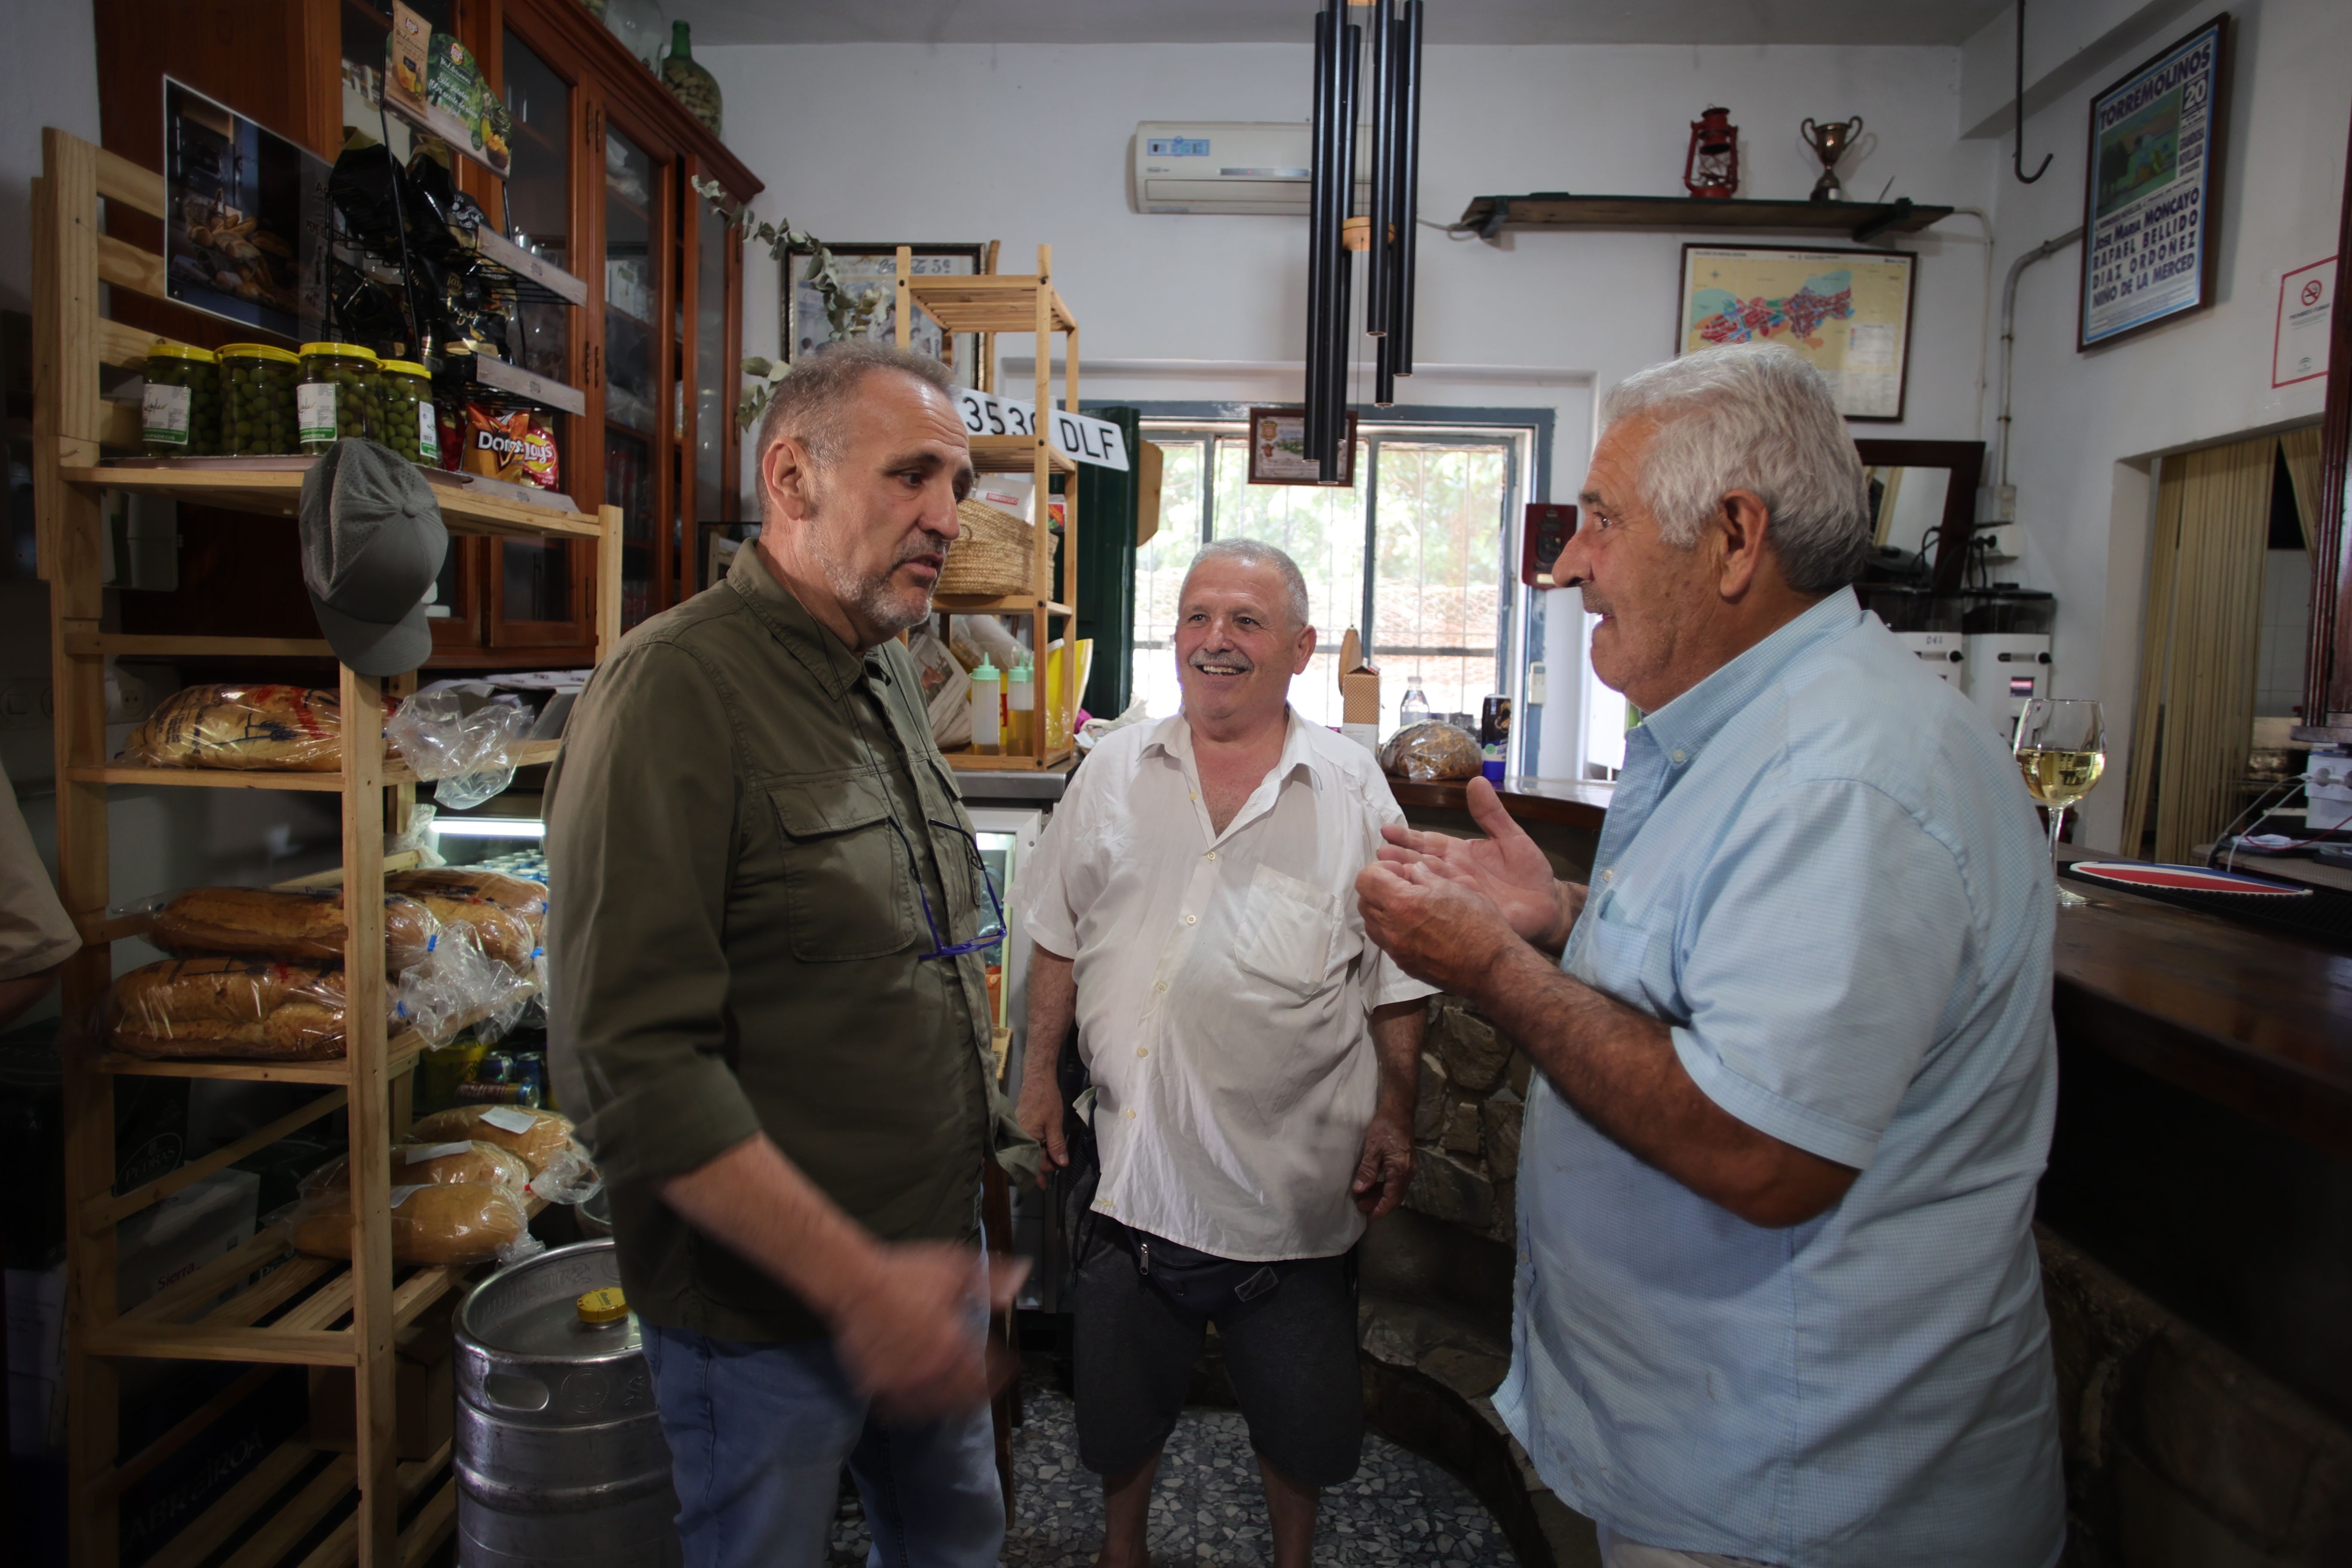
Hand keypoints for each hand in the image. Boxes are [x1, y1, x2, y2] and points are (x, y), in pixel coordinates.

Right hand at [830, 1242, 1028, 1420]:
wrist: (855, 1282)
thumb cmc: (905, 1273)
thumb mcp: (956, 1266)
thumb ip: (992, 1278)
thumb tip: (1022, 1280)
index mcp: (954, 1344)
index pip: (989, 1370)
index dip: (1003, 1372)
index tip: (1008, 1370)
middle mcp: (931, 1369)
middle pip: (964, 1398)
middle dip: (980, 1396)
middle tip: (986, 1393)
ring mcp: (902, 1381)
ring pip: (934, 1409)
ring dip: (949, 1408)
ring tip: (956, 1406)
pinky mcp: (876, 1385)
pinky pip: (898, 1409)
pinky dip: (910, 1410)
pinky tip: (915, 1406)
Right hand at [1014, 1062, 1067, 1189]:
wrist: (1037, 1079)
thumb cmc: (1046, 1100)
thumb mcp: (1054, 1124)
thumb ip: (1056, 1145)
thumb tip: (1061, 1164)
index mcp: (1024, 1138)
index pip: (1032, 1163)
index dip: (1041, 1174)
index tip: (1046, 1185)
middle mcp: (1017, 1136)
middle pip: (1028, 1159)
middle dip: (1040, 1167)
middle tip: (1053, 1172)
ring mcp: (1017, 1130)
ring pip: (1027, 1150)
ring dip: (1039, 1157)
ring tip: (1052, 1162)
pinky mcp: (1019, 1125)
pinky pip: (1026, 1142)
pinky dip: (1035, 1147)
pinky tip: (1045, 1149)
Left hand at [1351, 1110, 1414, 1217]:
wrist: (1399, 1110)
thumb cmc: (1385, 1127)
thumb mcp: (1372, 1148)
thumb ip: (1367, 1171)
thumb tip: (1360, 1190)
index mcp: (1400, 1171)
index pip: (1391, 1199)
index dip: (1380, 1210)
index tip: (1368, 1218)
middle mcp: (1408, 1172)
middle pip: (1395, 1197)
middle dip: (1379, 1205)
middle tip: (1361, 1207)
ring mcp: (1409, 1168)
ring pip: (1396, 1190)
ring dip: (1381, 1196)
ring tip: (1364, 1198)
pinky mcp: (1407, 1163)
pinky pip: (1397, 1181)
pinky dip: (1385, 1186)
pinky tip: (1373, 1185)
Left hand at [1356, 858, 1521, 997]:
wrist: (1491, 968)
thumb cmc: (1477, 923)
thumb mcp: (1453, 888)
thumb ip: (1425, 876)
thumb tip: (1412, 869)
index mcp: (1401, 904)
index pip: (1366, 879)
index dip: (1380, 869)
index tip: (1400, 871)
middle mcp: (1391, 929)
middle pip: (1364, 902)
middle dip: (1379, 889)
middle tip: (1404, 886)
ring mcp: (1395, 950)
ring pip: (1372, 924)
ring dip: (1383, 910)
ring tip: (1409, 907)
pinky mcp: (1403, 964)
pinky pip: (1386, 942)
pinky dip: (1393, 929)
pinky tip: (1417, 928)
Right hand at [1378, 777, 1580, 951]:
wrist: (1548, 905)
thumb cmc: (1528, 872)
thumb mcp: (1511, 837)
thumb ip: (1491, 814)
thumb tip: (1477, 781)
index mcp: (1459, 854)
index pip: (1427, 843)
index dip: (1407, 838)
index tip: (1386, 831)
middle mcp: (1453, 875)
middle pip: (1420, 865)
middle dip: (1400, 860)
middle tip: (1380, 855)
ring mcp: (1458, 895)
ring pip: (1427, 887)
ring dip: (1408, 882)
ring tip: (1388, 875)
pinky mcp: (1468, 914)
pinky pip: (1446, 909)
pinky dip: (1430, 904)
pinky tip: (1414, 901)